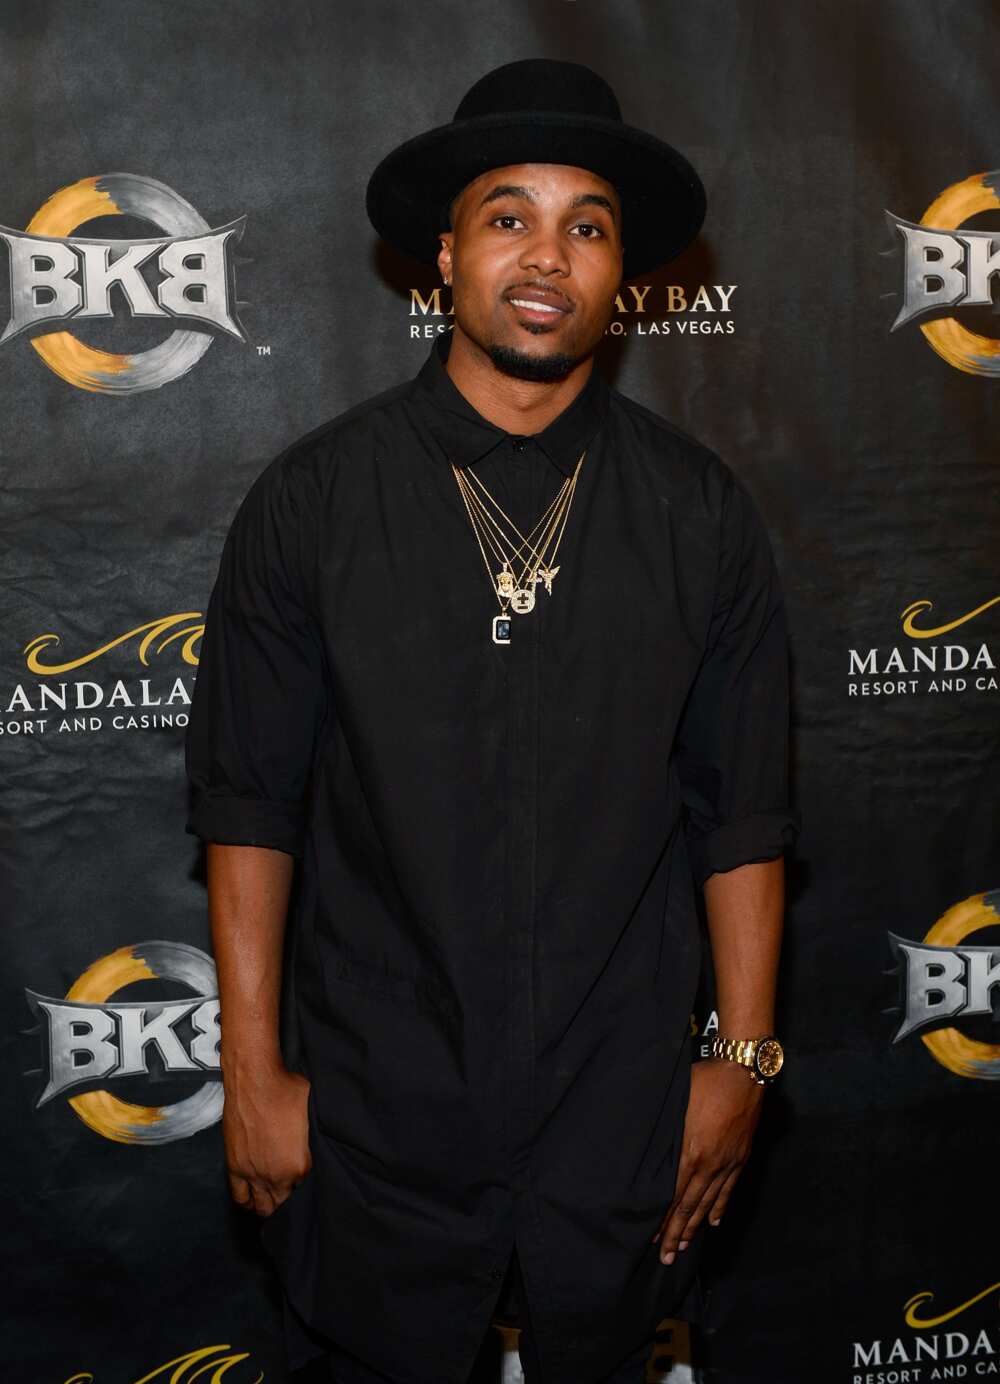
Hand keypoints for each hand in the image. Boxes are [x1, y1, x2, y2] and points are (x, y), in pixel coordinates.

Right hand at [221, 1064, 311, 1217]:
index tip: (305, 1182)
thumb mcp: (312, 1113)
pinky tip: (252, 1199)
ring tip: (271, 1199)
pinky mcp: (235, 1168)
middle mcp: (276, 1176)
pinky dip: (247, 1202)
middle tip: (289, 1194)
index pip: (306, 1191)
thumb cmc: (285, 1091)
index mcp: (300, 1165)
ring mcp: (254, 1175)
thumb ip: (313, 1138)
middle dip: (287, 1202)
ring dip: (268, 1205)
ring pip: (262, 1207)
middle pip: (283, 1204)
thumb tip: (315, 1141)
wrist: (255, 1081)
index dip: (306, 1187)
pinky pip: (240, 1197)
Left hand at [652, 1058, 764, 1262]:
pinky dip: (720, 1208)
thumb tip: (648, 1147)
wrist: (743, 1072)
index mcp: (691, 1151)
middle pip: (689, 1205)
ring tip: (684, 1246)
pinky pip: (729, 1189)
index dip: (662, 1218)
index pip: (672, 1194)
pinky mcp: (740, 1158)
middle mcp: (710, 1164)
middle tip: (665, 1257)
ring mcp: (728, 1163)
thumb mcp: (678, 1103)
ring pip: (709, 1202)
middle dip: (676, 1233)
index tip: (651, 1237)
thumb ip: (666, 1131)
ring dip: (695, 1226)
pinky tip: (714, 1222)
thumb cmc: (705, 1081)